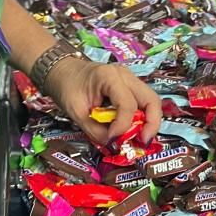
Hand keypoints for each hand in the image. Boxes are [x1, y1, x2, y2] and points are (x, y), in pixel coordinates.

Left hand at [44, 59, 161, 144]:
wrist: (62, 71)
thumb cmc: (67, 86)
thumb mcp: (76, 112)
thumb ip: (95, 130)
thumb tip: (113, 144)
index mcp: (109, 77)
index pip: (127, 105)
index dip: (123, 126)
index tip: (112, 138)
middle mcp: (125, 76)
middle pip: (152, 100)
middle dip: (151, 124)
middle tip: (143, 142)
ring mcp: (130, 80)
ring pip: (152, 102)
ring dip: (150, 122)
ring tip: (140, 138)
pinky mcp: (130, 87)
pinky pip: (144, 104)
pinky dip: (144, 118)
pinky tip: (135, 130)